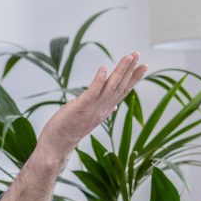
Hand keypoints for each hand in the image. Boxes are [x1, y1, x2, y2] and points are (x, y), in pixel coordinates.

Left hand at [36, 52, 147, 166]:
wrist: (57, 146)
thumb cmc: (70, 131)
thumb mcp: (90, 119)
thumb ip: (103, 110)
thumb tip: (114, 106)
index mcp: (105, 110)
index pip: (123, 91)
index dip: (133, 78)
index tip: (143, 66)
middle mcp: (102, 109)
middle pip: (120, 86)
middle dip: (130, 70)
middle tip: (138, 54)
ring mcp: (92, 108)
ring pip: (111, 86)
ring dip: (120, 70)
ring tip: (129, 57)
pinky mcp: (80, 107)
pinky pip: (92, 92)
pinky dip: (99, 80)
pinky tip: (104, 68)